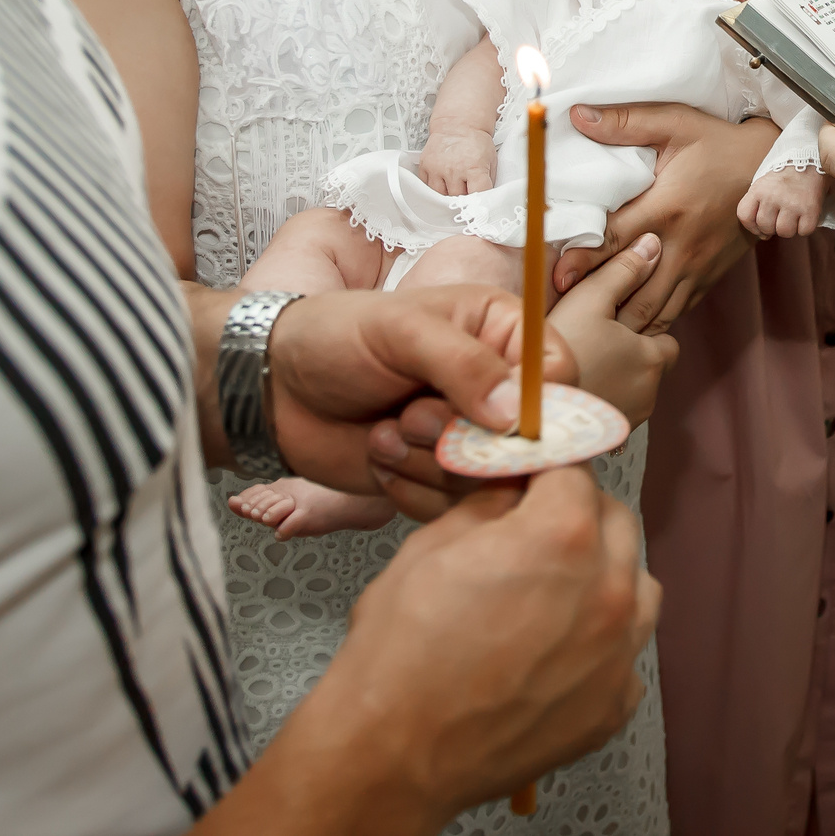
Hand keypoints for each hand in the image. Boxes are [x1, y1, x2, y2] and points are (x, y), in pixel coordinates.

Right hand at [253, 467, 658, 830]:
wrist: (392, 751)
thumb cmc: (400, 649)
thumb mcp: (432, 545)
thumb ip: (491, 505)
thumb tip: (515, 490)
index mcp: (562, 535)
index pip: (575, 472)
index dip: (546, 472)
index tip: (532, 481)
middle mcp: (607, 589)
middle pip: (615, 523)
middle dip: (579, 516)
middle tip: (537, 532)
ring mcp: (618, 653)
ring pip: (636, 584)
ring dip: (604, 574)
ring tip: (553, 592)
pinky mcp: (614, 704)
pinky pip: (626, 652)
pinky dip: (601, 642)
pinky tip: (556, 651)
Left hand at [266, 277, 574, 505]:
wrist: (274, 390)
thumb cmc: (332, 338)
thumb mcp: (398, 330)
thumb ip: (462, 364)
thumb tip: (516, 411)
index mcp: (500, 330)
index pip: (559, 375)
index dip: (537, 406)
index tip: (493, 421)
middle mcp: (496, 384)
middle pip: (531, 437)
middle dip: (466, 437)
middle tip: (412, 415)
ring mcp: (470, 436)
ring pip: (492, 477)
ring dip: (431, 462)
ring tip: (387, 430)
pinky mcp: (442, 478)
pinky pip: (455, 504)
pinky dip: (413, 489)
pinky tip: (380, 454)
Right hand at [420, 126, 499, 195]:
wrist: (457, 125)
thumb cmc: (475, 142)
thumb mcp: (491, 160)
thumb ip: (489, 180)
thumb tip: (488, 198)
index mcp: (474, 167)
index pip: (478, 195)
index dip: (479, 203)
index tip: (479, 208)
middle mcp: (454, 169)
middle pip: (458, 198)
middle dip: (463, 199)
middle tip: (467, 194)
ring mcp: (438, 168)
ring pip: (441, 196)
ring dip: (448, 196)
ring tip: (455, 187)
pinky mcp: (426, 167)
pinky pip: (427, 187)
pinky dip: (435, 189)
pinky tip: (443, 182)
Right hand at [547, 235, 680, 425]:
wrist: (532, 407)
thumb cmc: (563, 348)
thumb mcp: (590, 299)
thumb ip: (623, 270)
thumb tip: (653, 244)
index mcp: (654, 356)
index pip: (667, 341)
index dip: (642, 331)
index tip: (614, 327)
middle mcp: (651, 391)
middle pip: (651, 367)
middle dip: (631, 357)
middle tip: (596, 345)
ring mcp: (631, 417)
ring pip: (633, 390)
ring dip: (617, 379)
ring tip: (583, 365)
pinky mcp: (610, 436)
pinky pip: (615, 410)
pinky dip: (604, 399)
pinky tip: (578, 387)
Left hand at [553, 105, 775, 331]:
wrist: (772, 169)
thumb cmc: (719, 144)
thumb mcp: (675, 123)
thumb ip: (625, 122)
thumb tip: (577, 115)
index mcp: (665, 208)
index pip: (614, 241)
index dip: (582, 261)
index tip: (556, 278)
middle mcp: (680, 246)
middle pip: (631, 290)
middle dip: (598, 305)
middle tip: (566, 314)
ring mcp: (696, 267)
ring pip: (654, 312)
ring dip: (623, 323)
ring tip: (593, 327)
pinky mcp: (708, 277)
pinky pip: (675, 312)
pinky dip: (650, 324)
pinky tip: (628, 326)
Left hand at [737, 167, 827, 237]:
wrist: (811, 161)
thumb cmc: (784, 179)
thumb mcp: (763, 186)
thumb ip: (758, 209)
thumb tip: (763, 237)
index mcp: (758, 189)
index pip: (745, 216)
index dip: (752, 226)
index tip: (760, 224)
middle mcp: (773, 196)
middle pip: (765, 227)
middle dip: (772, 227)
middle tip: (781, 216)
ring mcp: (792, 203)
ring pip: (784, 232)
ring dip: (789, 228)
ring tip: (793, 216)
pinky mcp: (810, 209)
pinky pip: (804, 232)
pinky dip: (805, 227)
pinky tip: (805, 215)